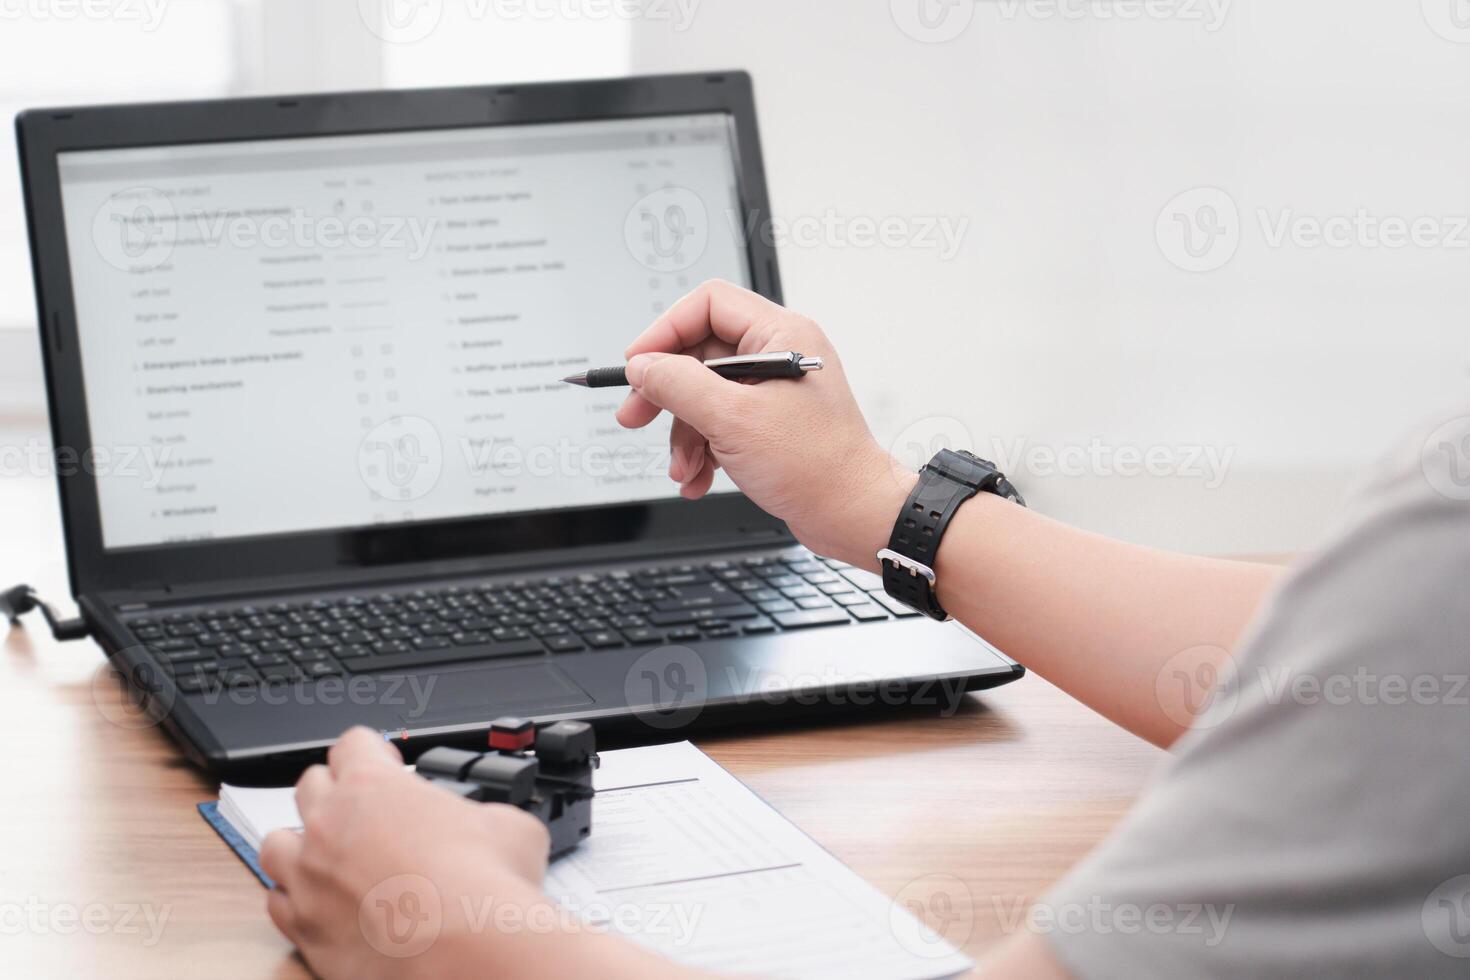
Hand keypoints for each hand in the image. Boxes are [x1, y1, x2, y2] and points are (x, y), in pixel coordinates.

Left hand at [260, 727, 550, 979]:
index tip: (385, 765)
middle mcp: (330, 825)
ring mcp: (309, 878)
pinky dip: (297, 902)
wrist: (464, 951)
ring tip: (328, 857)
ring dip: (300, 845)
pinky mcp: (304, 929)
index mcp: (374, 786)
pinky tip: (323, 906)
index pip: (353, 744)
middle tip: (362, 811)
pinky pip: (279, 905)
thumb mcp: (508, 825)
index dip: (372, 752)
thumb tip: (493, 826)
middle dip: (334, 793)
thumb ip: (484, 815)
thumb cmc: (482, 886)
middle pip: (309, 786)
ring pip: (276, 844)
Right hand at [616, 280, 915, 567]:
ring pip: (704, 395)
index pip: (709, 304)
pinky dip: (702, 451)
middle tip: (636, 414)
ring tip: (683, 468)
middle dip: (665, 392)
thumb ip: (679, 385)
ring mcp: (773, 390)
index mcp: (781, 334)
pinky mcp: (769, 424)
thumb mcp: (733, 420)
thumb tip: (643, 366)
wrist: (852, 515)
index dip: (666, 330)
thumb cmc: (817, 466)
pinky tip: (698, 478)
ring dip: (684, 435)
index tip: (638, 364)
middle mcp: (778, 354)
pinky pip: (719, 424)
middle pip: (700, 353)